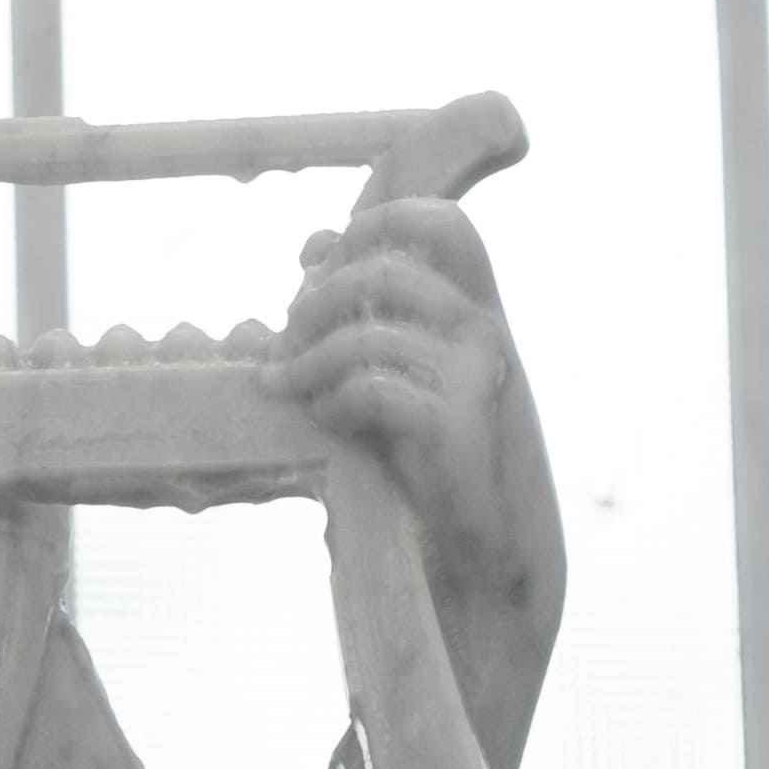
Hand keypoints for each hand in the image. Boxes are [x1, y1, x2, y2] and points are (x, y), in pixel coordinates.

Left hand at [276, 199, 560, 633]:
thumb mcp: (403, 369)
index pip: (445, 222)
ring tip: (285, 384)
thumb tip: (314, 249)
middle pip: (383, 270)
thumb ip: (369, 311)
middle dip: (314, 300)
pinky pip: (370, 389)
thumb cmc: (429, 454)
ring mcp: (475, 377)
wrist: (480, 546)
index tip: (312, 260)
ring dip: (307, 358)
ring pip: (367, 333)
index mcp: (475, 309)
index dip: (371, 223)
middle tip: (284, 339)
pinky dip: (330, 401)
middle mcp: (484, 332)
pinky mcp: (456, 426)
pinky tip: (321, 419)